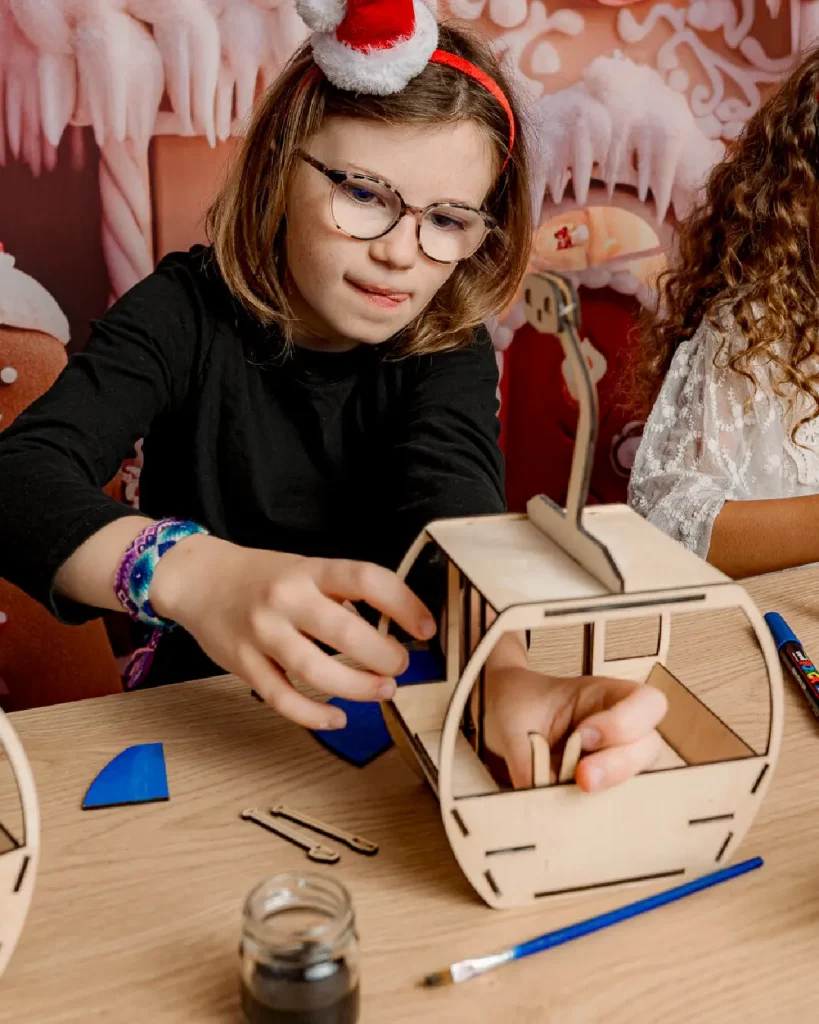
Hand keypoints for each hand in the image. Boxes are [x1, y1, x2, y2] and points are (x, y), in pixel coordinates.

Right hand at [150, 535, 435, 729]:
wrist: (199, 579)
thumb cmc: (262, 577)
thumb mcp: (305, 569)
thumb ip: (341, 596)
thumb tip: (392, 629)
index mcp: (309, 570)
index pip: (367, 579)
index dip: (404, 604)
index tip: (426, 627)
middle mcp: (286, 599)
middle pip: (347, 632)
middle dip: (384, 657)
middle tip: (400, 667)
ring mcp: (262, 633)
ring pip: (316, 671)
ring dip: (357, 687)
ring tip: (382, 690)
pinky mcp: (243, 664)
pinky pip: (283, 698)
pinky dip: (314, 715)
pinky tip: (338, 717)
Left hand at [480, 665, 667, 791]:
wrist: (500, 714)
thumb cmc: (516, 705)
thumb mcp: (515, 723)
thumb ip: (529, 759)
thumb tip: (538, 799)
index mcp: (605, 694)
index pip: (648, 703)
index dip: (626, 722)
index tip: (584, 736)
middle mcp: (620, 726)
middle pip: (650, 746)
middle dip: (619, 764)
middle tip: (582, 777)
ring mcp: (615, 756)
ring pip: (639, 776)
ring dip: (611, 786)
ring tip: (574, 789)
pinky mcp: (602, 784)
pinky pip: (616, 799)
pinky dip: (599, 805)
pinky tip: (572, 805)